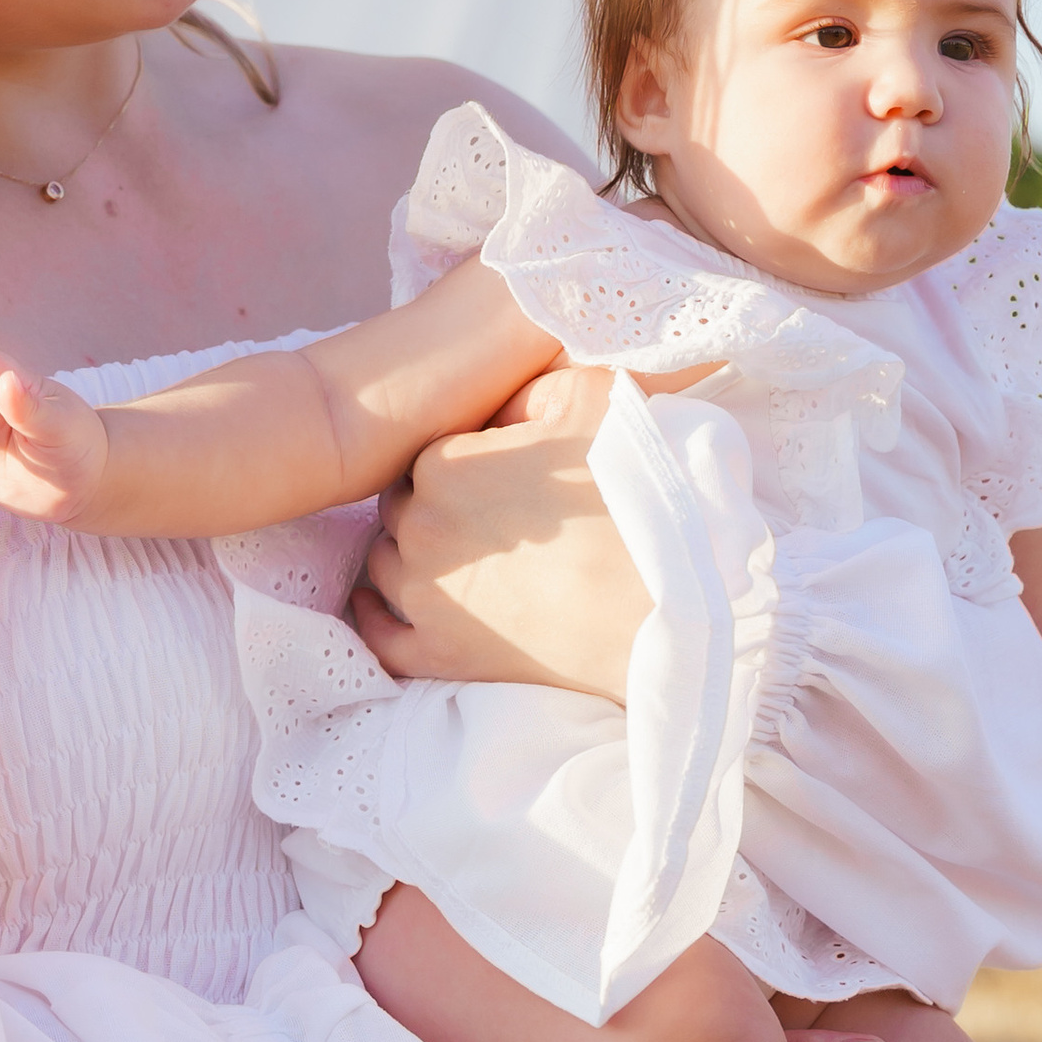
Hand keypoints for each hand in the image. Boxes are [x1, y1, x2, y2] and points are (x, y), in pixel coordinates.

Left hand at [348, 365, 649, 699]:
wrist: (668, 603)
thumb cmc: (637, 498)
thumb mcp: (595, 399)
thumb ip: (533, 387)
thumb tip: (500, 405)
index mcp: (445, 463)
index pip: (424, 454)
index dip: (457, 462)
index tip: (491, 475)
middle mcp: (420, 527)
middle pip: (400, 508)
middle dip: (428, 508)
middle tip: (476, 518)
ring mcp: (425, 596)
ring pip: (384, 566)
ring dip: (403, 558)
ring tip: (442, 557)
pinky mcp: (441, 654)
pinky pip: (380, 637)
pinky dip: (372, 620)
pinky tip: (376, 608)